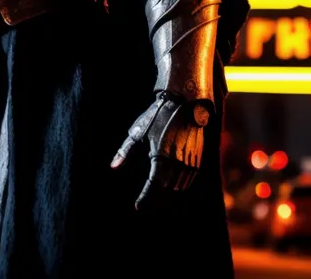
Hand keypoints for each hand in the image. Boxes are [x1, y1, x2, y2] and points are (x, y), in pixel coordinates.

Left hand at [110, 93, 209, 209]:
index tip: (138, 206)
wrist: (183, 103)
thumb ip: (125, 151)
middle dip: (155, 194)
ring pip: (178, 186)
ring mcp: (189, 162)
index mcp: (160, 156)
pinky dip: (179, 183)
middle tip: (145, 195)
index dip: (145, 199)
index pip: (153, 186)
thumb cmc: (156, 116)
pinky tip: (170, 177)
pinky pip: (188, 180)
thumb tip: (113, 167)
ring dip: (167, 189)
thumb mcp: (137, 132)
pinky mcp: (197, 159)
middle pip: (165, 189)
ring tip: (158, 181)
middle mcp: (177, 162)